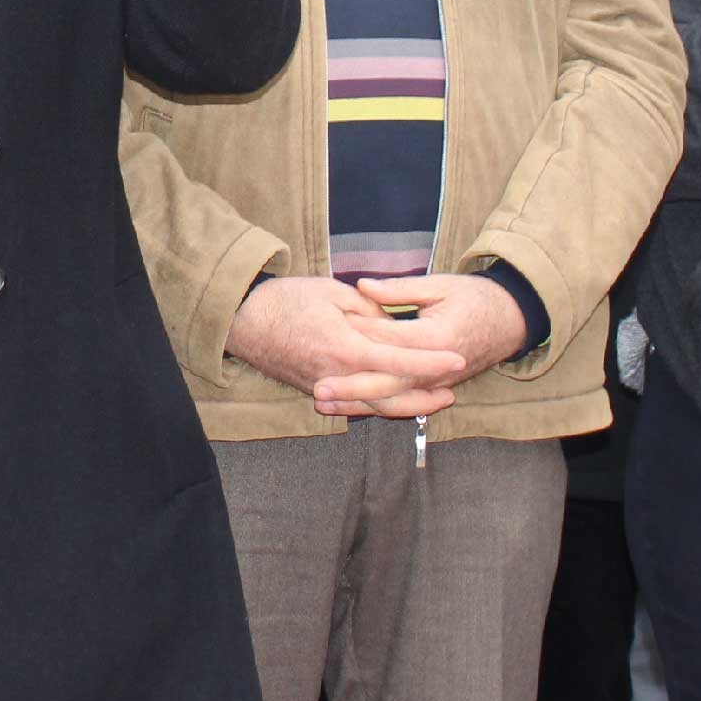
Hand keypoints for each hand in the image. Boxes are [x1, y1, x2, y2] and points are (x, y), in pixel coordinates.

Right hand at [225, 275, 466, 415]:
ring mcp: (327, 387)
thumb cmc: (286, 300)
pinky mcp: (315, 391)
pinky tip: (394, 403)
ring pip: (374, 407)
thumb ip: (369, 310)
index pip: (399, 360)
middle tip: (454, 389)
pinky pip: (354, 406)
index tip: (458, 358)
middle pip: (392, 395)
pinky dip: (378, 407)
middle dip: (426, 394)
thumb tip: (394, 323)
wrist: (242, 321)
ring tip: (432, 402)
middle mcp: (340, 375)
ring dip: (407, 407)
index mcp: (347, 347)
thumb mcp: (332, 292)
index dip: (431, 361)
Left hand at [320, 274, 531, 417]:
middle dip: (352, 388)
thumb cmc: (476, 298)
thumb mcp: (441, 285)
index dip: (358, 338)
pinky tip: (348, 408)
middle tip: (318, 389)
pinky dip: (375, 405)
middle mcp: (437, 368)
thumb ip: (401, 289)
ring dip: (358, 403)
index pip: (391, 342)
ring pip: (393, 399)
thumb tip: (363, 286)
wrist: (512, 321)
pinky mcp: (435, 387)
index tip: (327, 336)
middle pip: (388, 382)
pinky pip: (402, 401)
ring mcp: (437, 382)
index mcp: (438, 338)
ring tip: (323, 403)